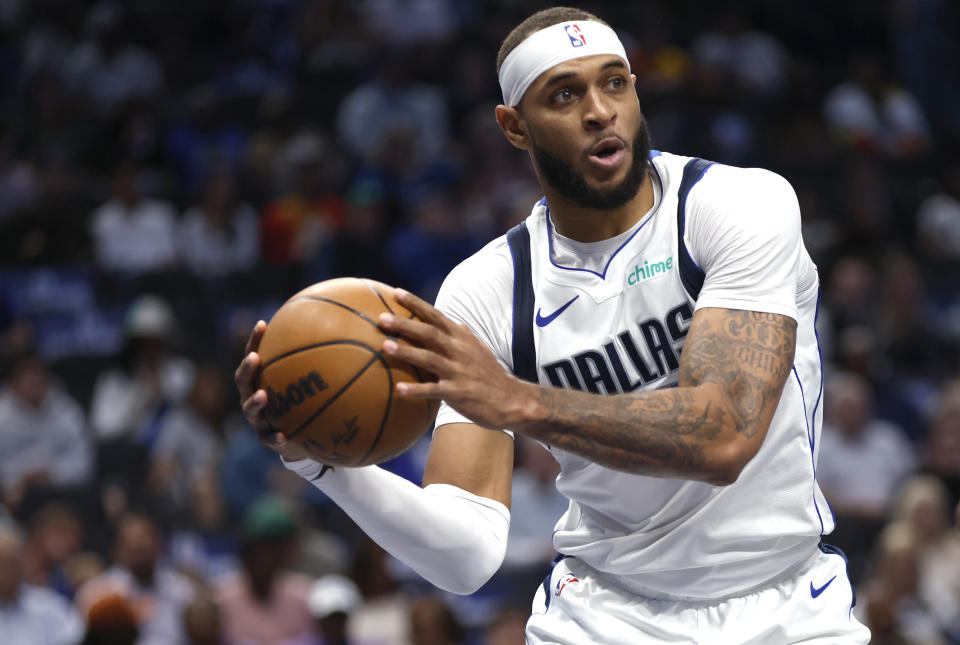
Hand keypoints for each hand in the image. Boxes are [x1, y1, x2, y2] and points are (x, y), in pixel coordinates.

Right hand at [234, 320, 309, 461]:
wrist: (298, 438)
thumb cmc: (301, 403)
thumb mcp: (305, 383)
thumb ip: (316, 362)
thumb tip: (341, 333)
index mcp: (260, 380)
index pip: (253, 356)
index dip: (255, 341)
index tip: (262, 324)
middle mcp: (252, 396)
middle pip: (242, 380)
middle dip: (247, 368)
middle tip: (254, 358)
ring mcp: (256, 418)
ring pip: (249, 409)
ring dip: (255, 401)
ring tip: (263, 395)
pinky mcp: (265, 438)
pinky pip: (268, 438)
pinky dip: (275, 437)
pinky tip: (283, 436)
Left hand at [377, 289, 535, 429]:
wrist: (511, 400)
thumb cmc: (490, 375)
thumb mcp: (479, 350)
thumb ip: (464, 336)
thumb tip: (457, 322)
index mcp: (462, 338)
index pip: (436, 316)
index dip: (416, 304)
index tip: (396, 293)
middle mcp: (459, 351)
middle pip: (429, 333)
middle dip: (405, 324)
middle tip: (382, 318)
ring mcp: (458, 372)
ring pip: (429, 358)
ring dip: (407, 352)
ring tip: (385, 347)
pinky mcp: (458, 393)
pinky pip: (433, 390)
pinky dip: (416, 390)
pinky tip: (398, 390)